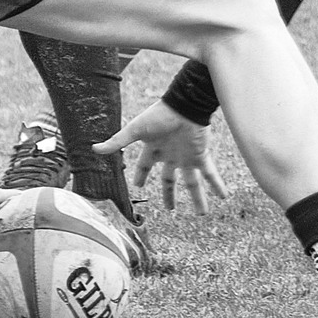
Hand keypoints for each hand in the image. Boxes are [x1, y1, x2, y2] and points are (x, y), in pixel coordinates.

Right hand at [100, 99, 226, 214]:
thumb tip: (95, 149)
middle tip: (170, 209)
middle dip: (169, 194)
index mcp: (154, 148)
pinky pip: (210, 174)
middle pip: (169, 180)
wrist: (184, 104)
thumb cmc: (159, 114)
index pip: (145, 166)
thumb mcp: (135, 130)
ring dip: (197, 198)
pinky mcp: (200, 155)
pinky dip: (217, 185)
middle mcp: (171, 155)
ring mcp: (186, 157)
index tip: (139, 186)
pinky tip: (223, 196)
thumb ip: (117, 142)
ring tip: (202, 213)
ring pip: (191, 182)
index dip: (141, 176)